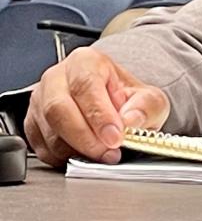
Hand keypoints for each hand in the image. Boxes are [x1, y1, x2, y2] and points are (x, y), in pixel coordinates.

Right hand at [24, 47, 169, 166]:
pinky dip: (65, 158)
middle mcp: (57, 78)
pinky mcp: (33, 126)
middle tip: (108, 153)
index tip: (115, 137)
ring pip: (49, 132)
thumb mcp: (149, 98)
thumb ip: (146, 106)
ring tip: (103, 155)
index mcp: (85, 62)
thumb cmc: (128, 99)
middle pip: (58, 109)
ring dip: (77, 150)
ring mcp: (40, 102)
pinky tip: (86, 155)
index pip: (85, 86)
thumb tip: (131, 119)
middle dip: (85, 137)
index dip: (99, 115)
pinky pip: (43, 148)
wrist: (116, 106)